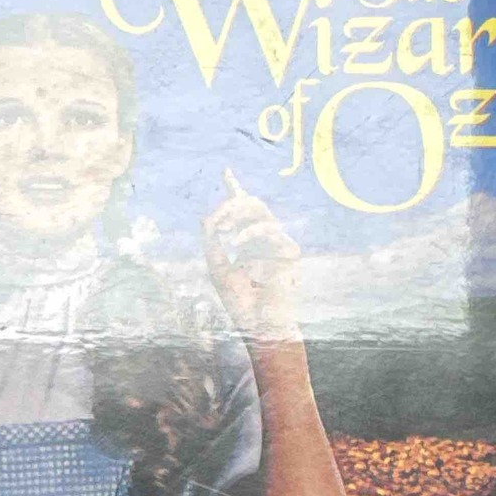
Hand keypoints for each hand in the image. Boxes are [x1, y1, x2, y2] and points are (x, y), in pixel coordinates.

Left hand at [203, 171, 301, 341]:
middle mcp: (262, 239)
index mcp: (245, 241)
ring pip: (261, 211)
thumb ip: (212, 242)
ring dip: (238, 216)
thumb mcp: (217, 268)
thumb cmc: (239, 301)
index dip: (235, 189)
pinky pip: (270, 229)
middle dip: (231, 206)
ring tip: (224, 232)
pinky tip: (238, 246)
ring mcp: (277, 243)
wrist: (259, 324)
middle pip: (251, 205)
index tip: (226, 171)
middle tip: (218, 219)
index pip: (241, 211)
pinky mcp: (289, 251)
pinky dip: (251, 235)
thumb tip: (206, 217)